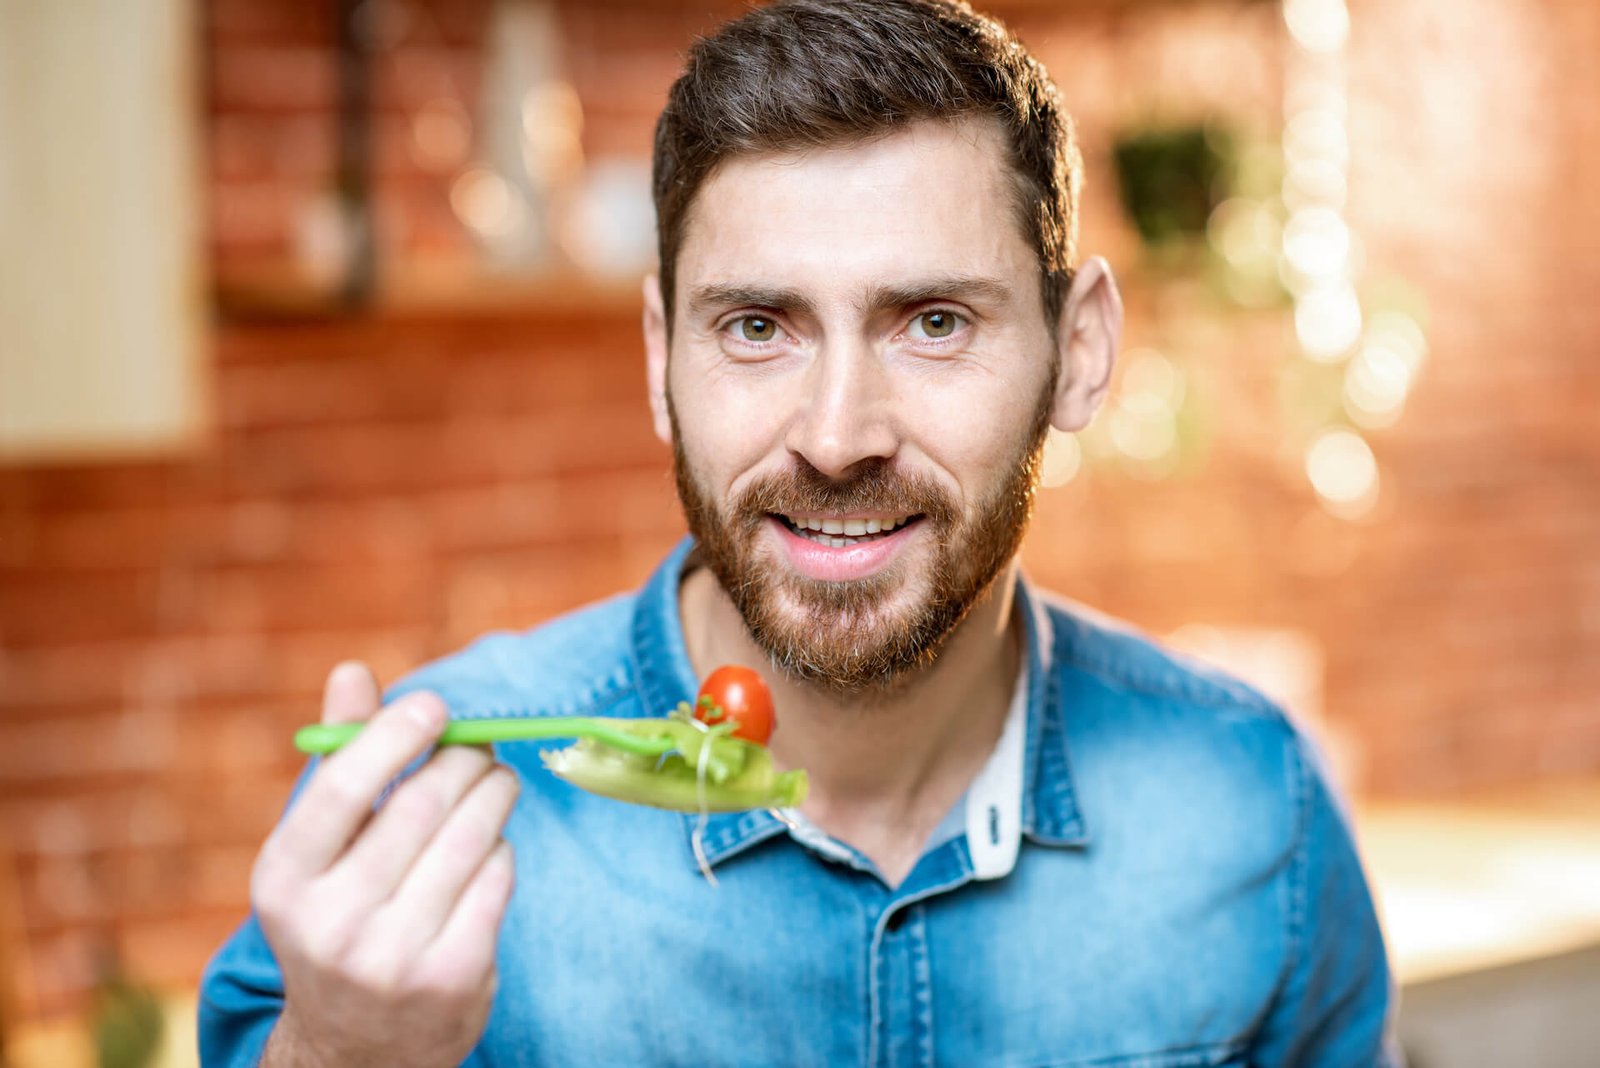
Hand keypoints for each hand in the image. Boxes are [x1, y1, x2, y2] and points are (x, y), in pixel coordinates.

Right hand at [251, 662, 518, 1067]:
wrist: (357, 1046)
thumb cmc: (339, 916)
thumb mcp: (318, 851)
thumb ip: (339, 760)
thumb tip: (354, 669)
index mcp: (283, 878)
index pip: (342, 788)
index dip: (396, 735)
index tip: (436, 707)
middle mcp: (331, 922)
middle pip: (420, 807)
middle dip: (463, 762)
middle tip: (481, 747)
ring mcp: (393, 956)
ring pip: (469, 839)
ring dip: (494, 796)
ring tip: (498, 782)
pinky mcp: (452, 977)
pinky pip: (496, 881)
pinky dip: (501, 852)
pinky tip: (492, 848)